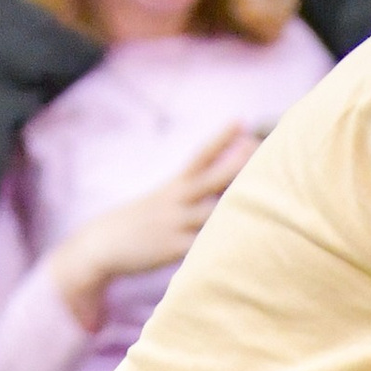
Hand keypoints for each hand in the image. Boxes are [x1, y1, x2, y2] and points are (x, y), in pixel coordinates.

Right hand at [48, 127, 257, 328]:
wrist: (100, 246)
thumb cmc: (135, 226)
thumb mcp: (158, 202)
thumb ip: (183, 195)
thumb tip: (209, 190)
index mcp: (173, 187)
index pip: (200, 156)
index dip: (220, 138)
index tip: (240, 120)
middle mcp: (177, 201)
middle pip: (213, 178)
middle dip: (237, 164)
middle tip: (261, 148)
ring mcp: (176, 225)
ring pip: (213, 213)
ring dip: (238, 206)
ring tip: (269, 199)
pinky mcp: (174, 250)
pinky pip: (203, 246)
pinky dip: (222, 245)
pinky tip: (246, 244)